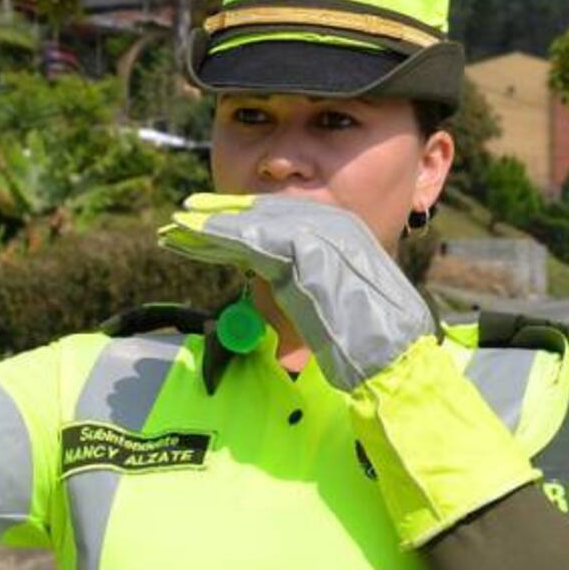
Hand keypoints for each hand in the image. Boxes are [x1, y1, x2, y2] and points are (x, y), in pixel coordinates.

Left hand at [159, 194, 435, 389]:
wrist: (392, 354)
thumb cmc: (367, 342)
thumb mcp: (328, 310)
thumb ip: (296, 295)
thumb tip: (261, 295)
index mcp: (344, 235)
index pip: (282, 221)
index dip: (241, 222)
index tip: (207, 227)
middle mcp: (335, 226)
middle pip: (265, 215)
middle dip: (221, 219)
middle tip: (182, 220)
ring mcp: (322, 235)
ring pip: (254, 224)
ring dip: (211, 226)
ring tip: (176, 227)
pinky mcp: (305, 251)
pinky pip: (253, 238)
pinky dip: (220, 235)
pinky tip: (193, 236)